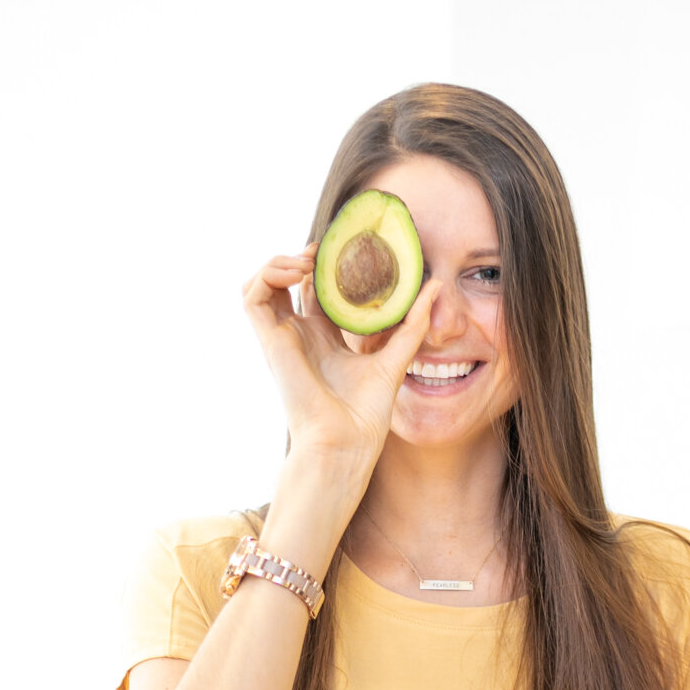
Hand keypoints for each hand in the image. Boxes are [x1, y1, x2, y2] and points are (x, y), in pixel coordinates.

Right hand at [242, 246, 439, 469]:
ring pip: (265, 283)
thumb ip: (413, 322)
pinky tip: (299, 272)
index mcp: (325, 339)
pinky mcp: (269, 340)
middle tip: (326, 248)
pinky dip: (268, 274)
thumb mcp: (396, 356)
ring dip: (281, 261)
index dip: (326, 265)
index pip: (318, 290)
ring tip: (309, 259)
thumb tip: (437, 286)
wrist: (345, 441)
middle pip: (290, 281)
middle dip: (304, 257)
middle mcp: (300, 335)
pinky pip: (252, 295)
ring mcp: (283, 336)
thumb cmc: (366, 413)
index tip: (349, 250)